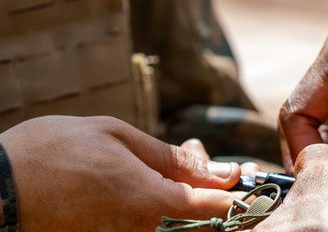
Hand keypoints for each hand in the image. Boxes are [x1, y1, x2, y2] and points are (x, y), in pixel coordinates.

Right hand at [0, 115, 241, 230]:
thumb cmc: (53, 153)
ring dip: (191, 203)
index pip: (217, 210)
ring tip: (174, 171)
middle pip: (204, 227)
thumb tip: (220, 172)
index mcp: (151, 202)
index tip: (243, 174)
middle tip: (208, 165)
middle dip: (216, 196)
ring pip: (180, 230)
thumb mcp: (117, 136)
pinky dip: (165, 211)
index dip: (236, 193)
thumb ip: (172, 158)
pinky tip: (152, 185)